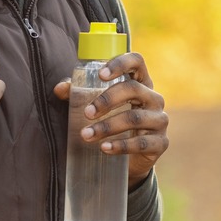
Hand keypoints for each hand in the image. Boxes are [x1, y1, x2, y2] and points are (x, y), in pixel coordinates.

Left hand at [53, 52, 168, 187]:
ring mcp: (160, 120)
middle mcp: (154, 98)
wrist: (132, 159)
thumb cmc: (114, 122)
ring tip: (86, 135)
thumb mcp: (99, 106)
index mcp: (140, 82)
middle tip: (87, 113)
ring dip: (108, 126)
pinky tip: (104, 148)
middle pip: (133, 89)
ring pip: (135, 118)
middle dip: (107, 100)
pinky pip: (141, 143)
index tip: (100, 75)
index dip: (120, 64)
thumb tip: (60, 88)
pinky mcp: (160, 143)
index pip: (137, 61)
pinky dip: (120, 146)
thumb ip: (79, 94)